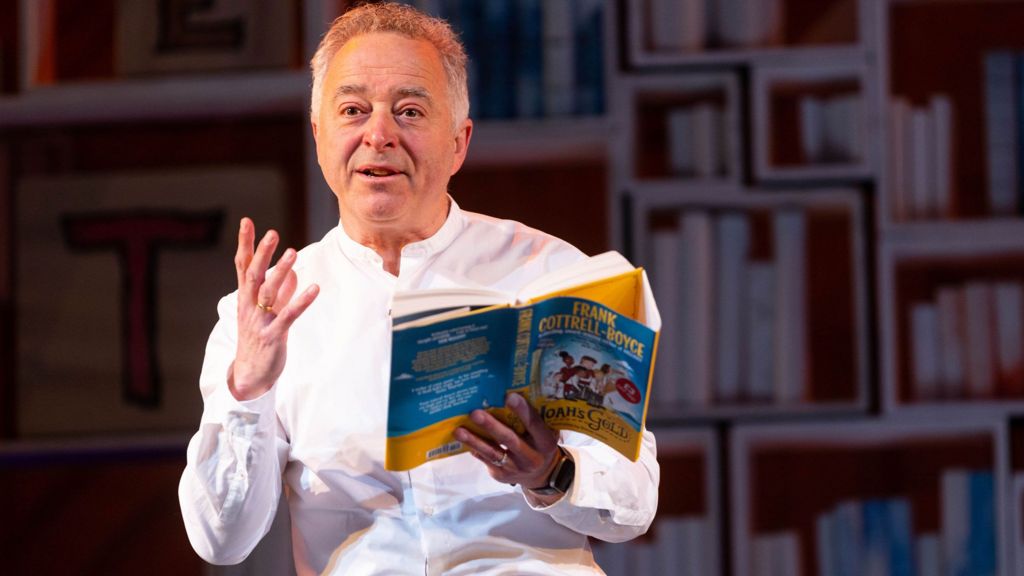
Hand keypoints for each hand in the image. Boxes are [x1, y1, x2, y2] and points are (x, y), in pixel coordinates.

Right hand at [229, 218, 318, 400]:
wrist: (249, 376)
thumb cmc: (258, 341)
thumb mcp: (266, 313)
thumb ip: (279, 293)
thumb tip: (292, 274)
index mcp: (246, 299)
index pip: (242, 266)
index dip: (245, 244)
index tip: (247, 222)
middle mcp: (249, 307)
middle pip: (254, 275)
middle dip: (262, 253)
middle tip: (272, 233)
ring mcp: (260, 322)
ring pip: (268, 292)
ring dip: (281, 272)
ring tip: (292, 252)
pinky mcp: (273, 336)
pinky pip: (288, 316)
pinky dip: (300, 301)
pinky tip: (314, 288)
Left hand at [454, 393, 560, 489]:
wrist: (540, 474)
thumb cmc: (540, 442)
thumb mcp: (546, 431)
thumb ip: (537, 417)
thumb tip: (516, 390)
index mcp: (545, 442)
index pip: (534, 424)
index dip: (523, 411)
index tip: (509, 396)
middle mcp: (531, 457)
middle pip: (509, 439)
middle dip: (491, 426)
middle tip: (475, 413)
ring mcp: (515, 468)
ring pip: (493, 452)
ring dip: (474, 440)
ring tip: (459, 430)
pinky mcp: (501, 475)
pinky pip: (486, 459)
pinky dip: (474, 448)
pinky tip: (463, 439)